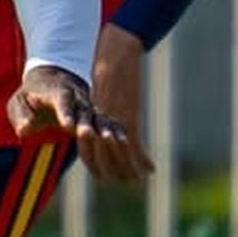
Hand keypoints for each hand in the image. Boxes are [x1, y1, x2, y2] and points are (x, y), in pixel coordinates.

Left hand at [7, 63, 152, 182]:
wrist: (51, 82)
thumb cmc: (31, 97)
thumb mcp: (19, 103)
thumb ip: (21, 116)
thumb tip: (24, 131)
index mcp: (56, 93)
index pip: (61, 101)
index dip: (65, 112)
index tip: (67, 126)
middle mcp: (76, 99)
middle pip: (83, 111)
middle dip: (86, 123)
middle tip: (88, 135)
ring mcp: (88, 107)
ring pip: (99, 118)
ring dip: (106, 130)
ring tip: (115, 142)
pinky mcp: (95, 117)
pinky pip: (108, 125)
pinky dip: (116, 132)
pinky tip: (125, 144)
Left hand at [90, 22, 154, 175]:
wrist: (114, 54)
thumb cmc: (104, 70)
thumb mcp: (97, 93)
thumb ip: (96, 109)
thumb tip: (100, 121)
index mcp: (87, 119)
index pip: (86, 153)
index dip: (95, 168)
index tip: (103, 179)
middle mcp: (97, 124)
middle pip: (103, 159)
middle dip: (115, 172)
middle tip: (128, 182)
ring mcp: (113, 123)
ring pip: (119, 157)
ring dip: (130, 170)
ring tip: (138, 180)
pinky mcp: (128, 118)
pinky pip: (135, 146)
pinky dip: (142, 160)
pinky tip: (151, 169)